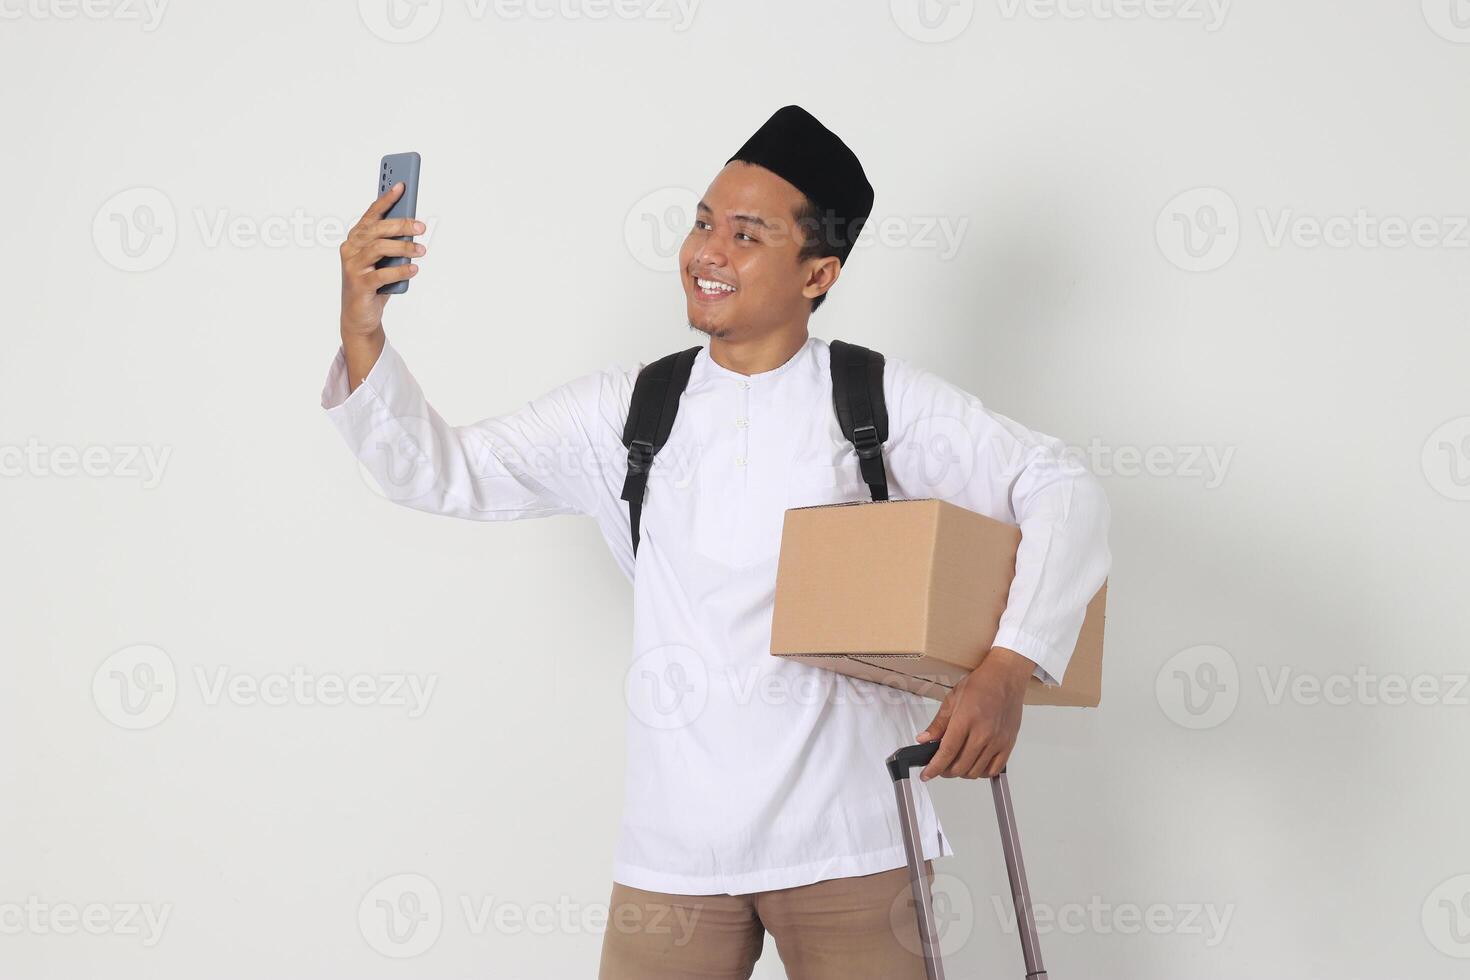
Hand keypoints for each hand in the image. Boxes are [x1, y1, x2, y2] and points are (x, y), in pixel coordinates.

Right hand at [339, 181, 425, 340]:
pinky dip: (400, 271)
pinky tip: (414, 269)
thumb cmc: (374, 283)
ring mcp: (353, 267)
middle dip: (400, 225)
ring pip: (378, 248)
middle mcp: (351, 249)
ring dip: (403, 247)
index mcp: (356, 239)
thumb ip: (392, 244)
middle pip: (376, 230)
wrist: (359, 316)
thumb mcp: (384, 260)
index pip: (371, 215)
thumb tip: (413, 228)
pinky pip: (382, 274)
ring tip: (421, 250)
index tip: (401, 186)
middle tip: (421, 227)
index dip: (385, 199)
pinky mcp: (359, 285)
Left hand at [915, 646, 1034, 780]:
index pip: (947, 752)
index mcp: (965, 720)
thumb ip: (938, 724)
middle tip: (940, 766)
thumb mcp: (952, 699)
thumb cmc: (981, 684)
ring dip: (962, 773)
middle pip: (960, 766)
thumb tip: (923, 739)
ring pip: (976, 771)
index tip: (926, 774)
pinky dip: (982, 773)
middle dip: (945, 771)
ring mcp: (997, 741)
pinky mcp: (1008, 744)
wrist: (1006, 678)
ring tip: (956, 764)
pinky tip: (975, 765)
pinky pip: (994, 769)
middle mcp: (983, 733)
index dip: (934, 767)